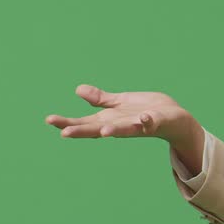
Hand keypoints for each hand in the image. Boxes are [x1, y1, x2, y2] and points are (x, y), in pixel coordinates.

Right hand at [44, 84, 193, 142]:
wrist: (174, 119)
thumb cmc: (146, 111)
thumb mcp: (120, 103)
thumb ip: (100, 100)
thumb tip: (77, 90)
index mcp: (110, 120)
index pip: (84, 123)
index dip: (67, 122)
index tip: (49, 120)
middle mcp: (121, 125)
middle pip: (98, 129)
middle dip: (82, 131)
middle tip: (64, 133)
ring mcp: (138, 125)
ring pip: (124, 130)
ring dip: (114, 130)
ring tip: (104, 131)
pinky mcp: (156, 122)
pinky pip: (151, 123)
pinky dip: (147, 122)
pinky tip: (143, 118)